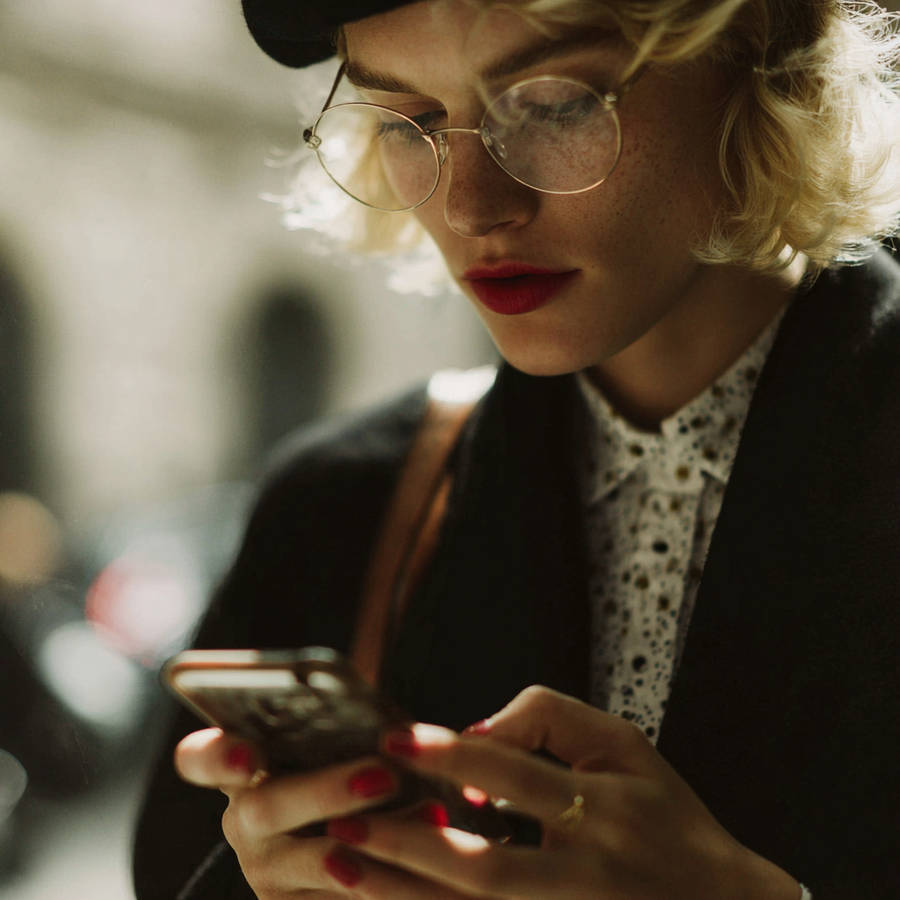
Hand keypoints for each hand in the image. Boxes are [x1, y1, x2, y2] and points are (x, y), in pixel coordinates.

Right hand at [175, 728, 473, 897]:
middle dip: (326, 791)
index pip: (200, 758)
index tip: (248, 753)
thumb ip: (346, 726)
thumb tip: (398, 727)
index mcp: (241, 767)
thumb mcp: (338, 741)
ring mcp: (268, 873)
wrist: (356, 835)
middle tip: (383, 775)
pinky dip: (392, 879)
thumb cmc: (350, 760)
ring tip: (427, 816)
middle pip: (264, 808)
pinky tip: (435, 863)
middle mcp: (244, 822)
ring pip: (311, 863)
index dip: (218, 755)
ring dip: (371, 841)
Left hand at [322, 686, 801, 898]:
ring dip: (400, 895)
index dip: (448, 754)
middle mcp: (589, 876)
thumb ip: (547, 719)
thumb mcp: (624, 744)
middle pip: (482, 867)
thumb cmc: (666, 815)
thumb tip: (470, 739)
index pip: (514, 774)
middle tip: (339, 818)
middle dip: (405, 843)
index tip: (390, 739)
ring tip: (337, 864)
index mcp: (606, 811)